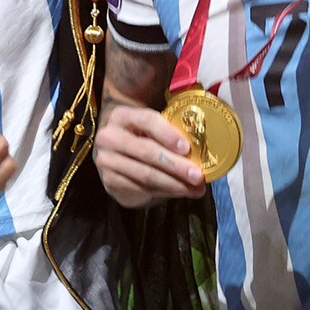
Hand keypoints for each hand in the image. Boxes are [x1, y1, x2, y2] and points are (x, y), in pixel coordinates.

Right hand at [93, 101, 208, 207]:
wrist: (115, 156)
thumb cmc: (141, 138)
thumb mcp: (150, 130)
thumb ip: (170, 134)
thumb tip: (202, 151)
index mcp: (122, 116)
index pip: (146, 120)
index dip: (167, 133)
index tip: (186, 147)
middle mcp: (109, 136)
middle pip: (147, 151)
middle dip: (176, 165)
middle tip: (198, 176)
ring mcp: (107, 160)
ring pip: (146, 174)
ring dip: (175, 184)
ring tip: (195, 189)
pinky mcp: (110, 182)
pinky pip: (142, 189)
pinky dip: (164, 192)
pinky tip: (179, 192)